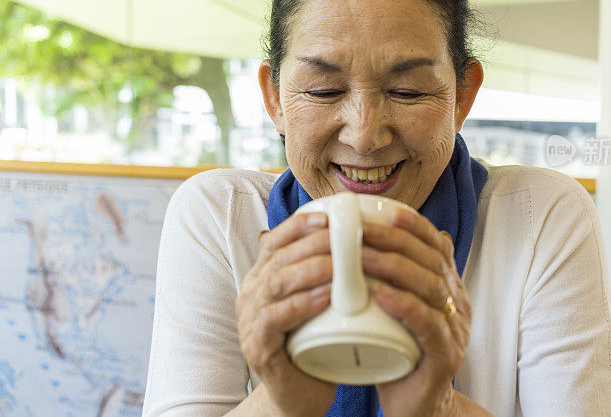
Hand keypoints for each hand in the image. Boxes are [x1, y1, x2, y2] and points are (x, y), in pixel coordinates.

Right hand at [236, 212, 336, 416]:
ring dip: (310, 270)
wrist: (299, 394)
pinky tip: (325, 298)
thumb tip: (359, 235)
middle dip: (314, 244)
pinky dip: (301, 304)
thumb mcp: (317, 300)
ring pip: (276, 282)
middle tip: (346, 239)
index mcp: (263, 277)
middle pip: (280, 257)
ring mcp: (251, 320)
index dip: (301, 224)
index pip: (277, 240)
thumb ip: (325, 272)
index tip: (330, 216)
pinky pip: (275, 318)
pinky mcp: (257, 347)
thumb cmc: (313, 342)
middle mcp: (251, 294)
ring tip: (340, 265)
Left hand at [361, 208, 470, 416]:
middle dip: (396, 240)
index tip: (386, 212)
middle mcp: (458, 303)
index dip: (415, 226)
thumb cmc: (399, 353)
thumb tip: (370, 239)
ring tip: (362, 257)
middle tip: (363, 230)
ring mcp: (456, 330)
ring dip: (394, 268)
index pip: (437, 246)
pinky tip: (381, 295)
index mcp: (449, 287)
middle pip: (432, 260)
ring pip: (431, 287)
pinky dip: (404, 305)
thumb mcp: (397, 309)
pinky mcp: (446, 356)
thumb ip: (391, 279)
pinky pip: (429, 324)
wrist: (417, 407)